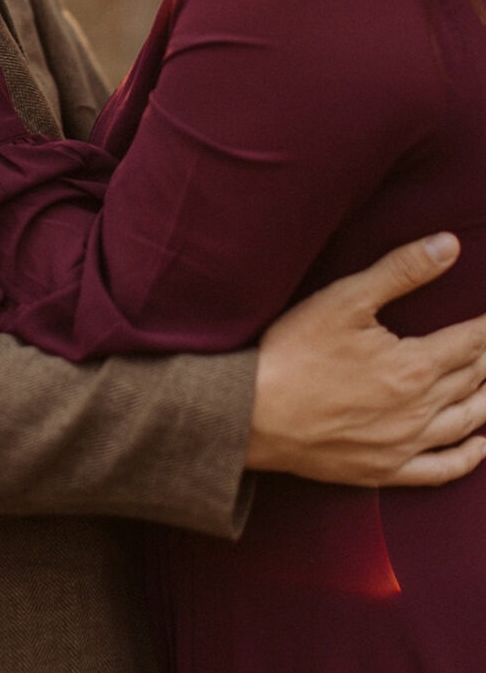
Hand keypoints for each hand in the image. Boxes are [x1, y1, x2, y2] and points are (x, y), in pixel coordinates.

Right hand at [248, 233, 485, 486]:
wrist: (253, 413)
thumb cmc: (295, 350)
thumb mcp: (345, 298)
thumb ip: (401, 271)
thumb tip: (449, 245)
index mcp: (414, 365)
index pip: (471, 341)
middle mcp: (419, 409)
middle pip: (473, 379)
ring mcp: (404, 444)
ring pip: (466, 422)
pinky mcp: (384, 470)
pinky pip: (441, 469)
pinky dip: (468, 457)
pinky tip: (481, 445)